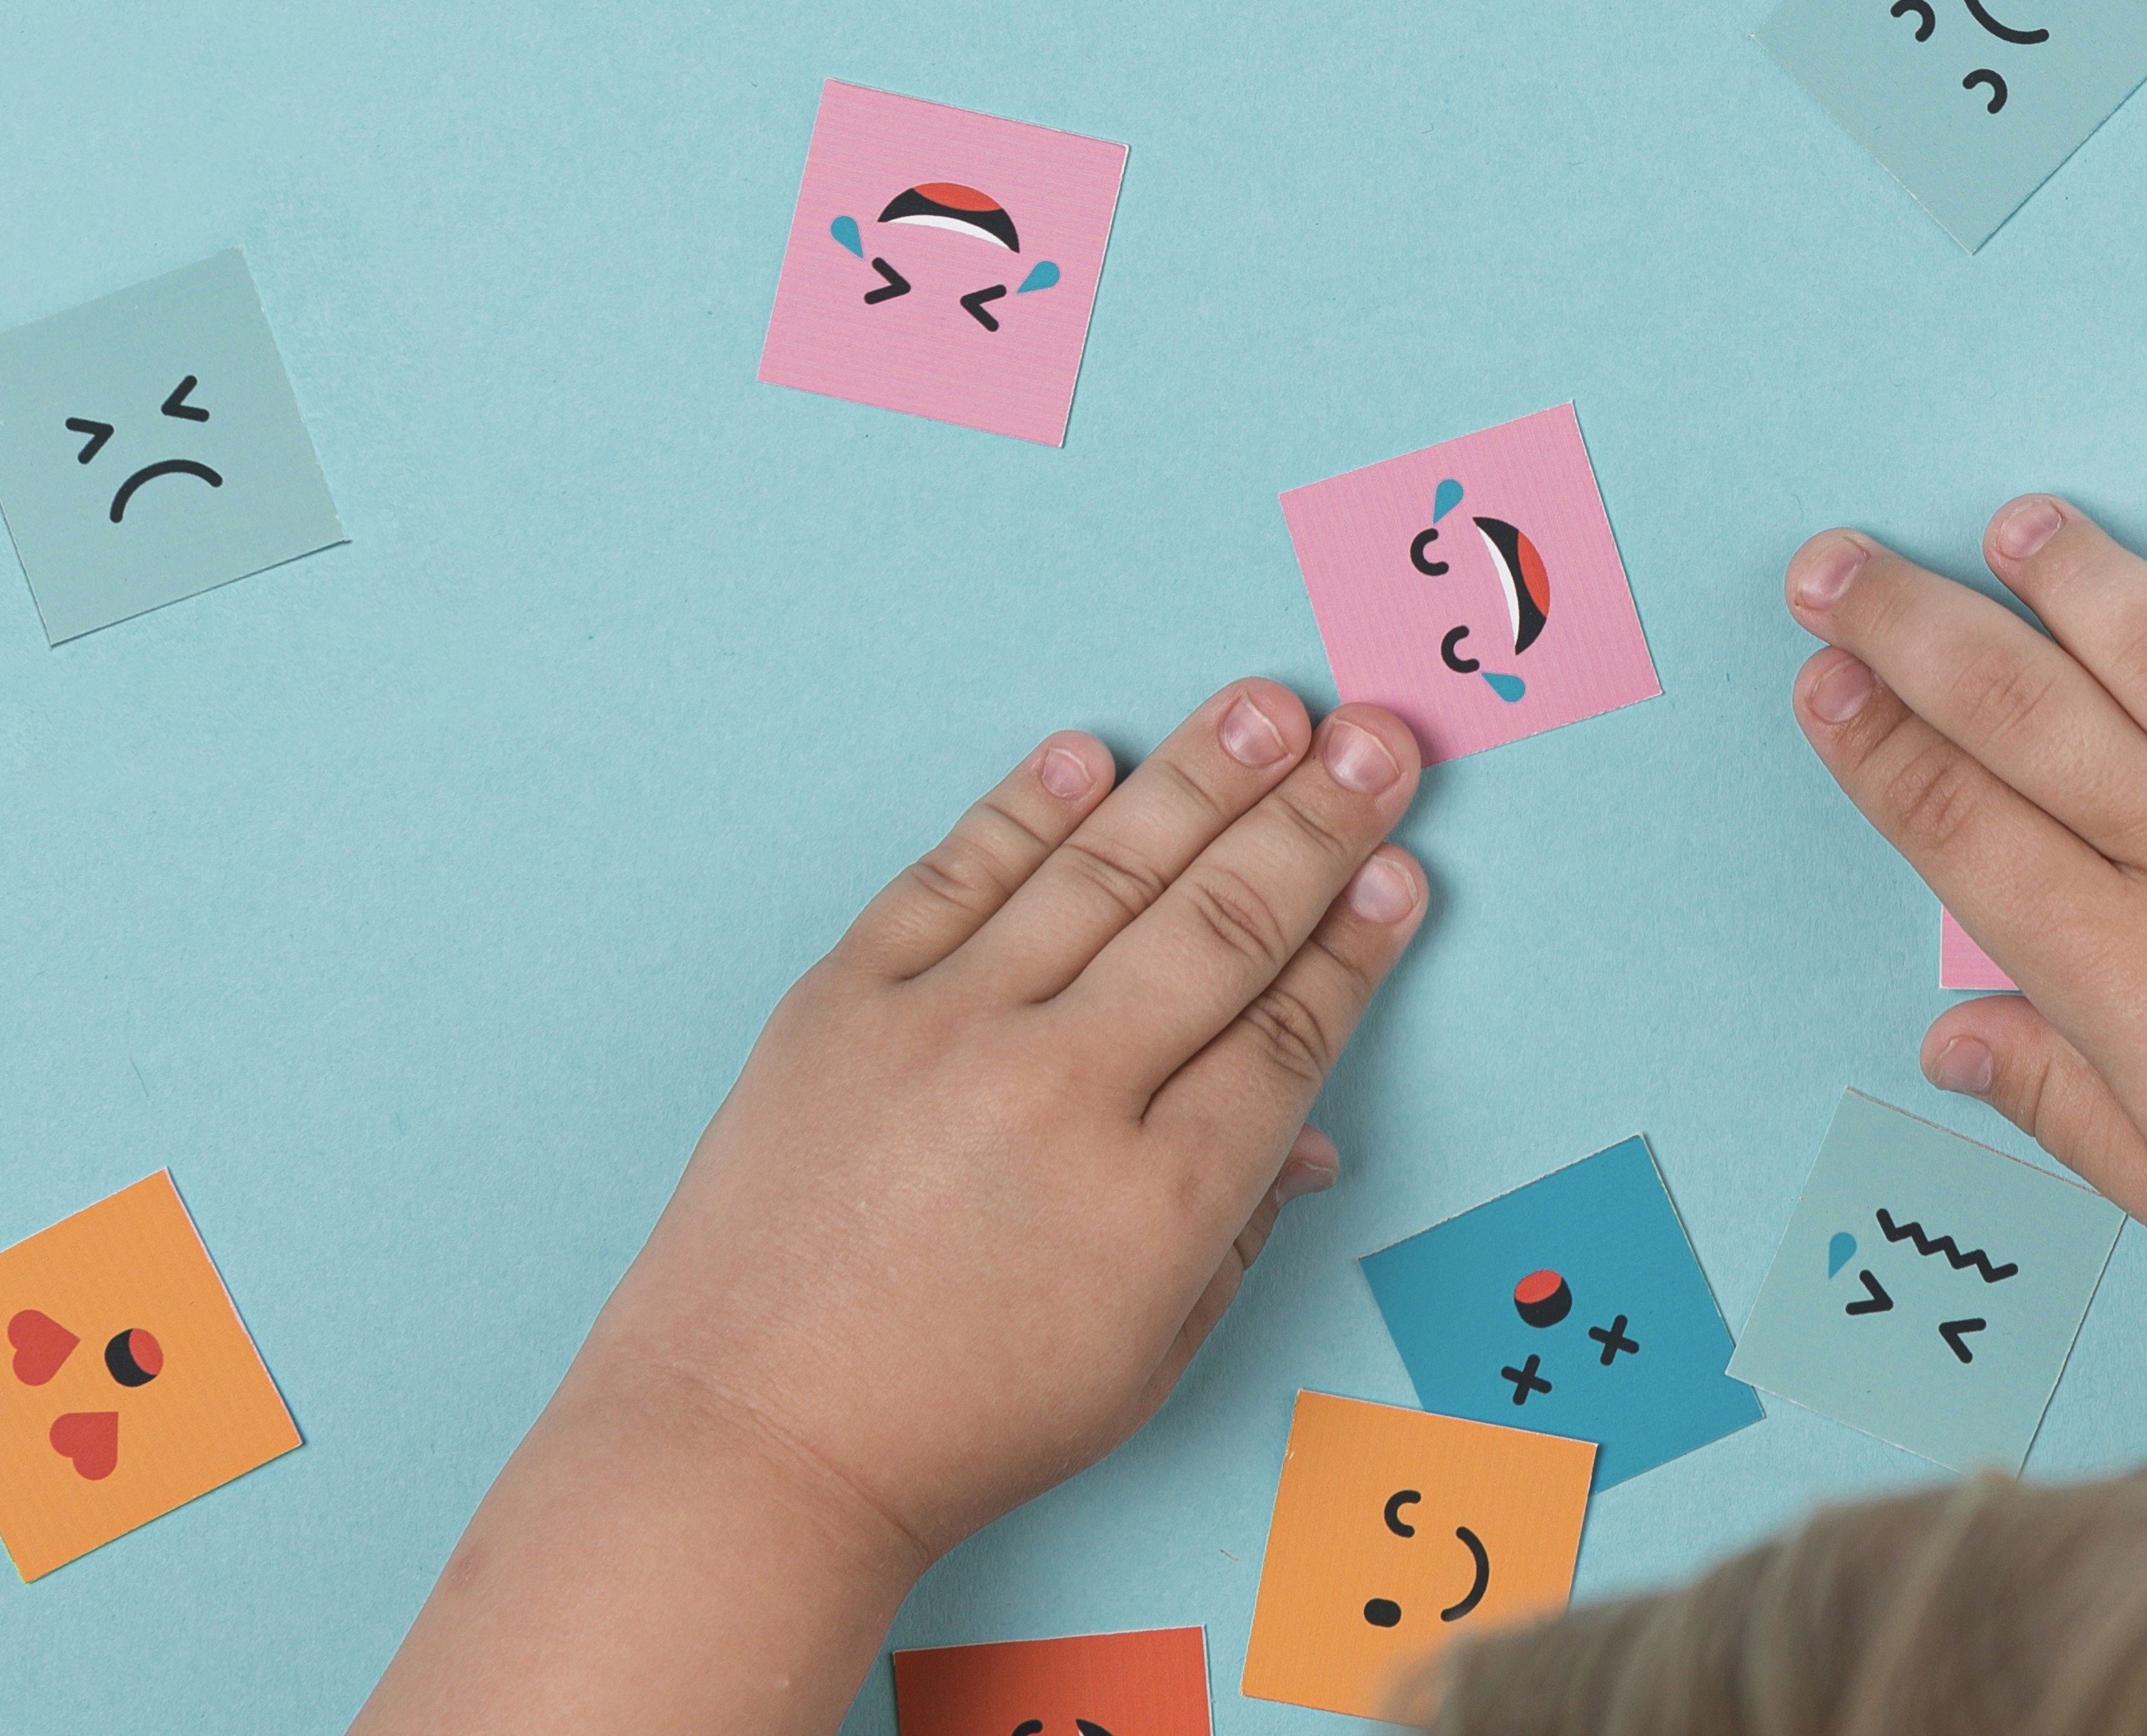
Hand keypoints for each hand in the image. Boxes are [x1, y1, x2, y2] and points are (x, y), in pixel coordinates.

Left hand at [353, 681, 1430, 1735]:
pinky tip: (1093, 755)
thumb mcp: (1142, 1363)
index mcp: (1154, 1201)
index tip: (1399, 870)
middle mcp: (1060, 1094)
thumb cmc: (951, 1423)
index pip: (1289, 1032)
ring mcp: (944, 1032)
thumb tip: (1311, 1136)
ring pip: (1103, 871)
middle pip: (1223, 925)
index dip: (1356, 941)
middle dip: (1317, 821)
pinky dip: (1027, 809)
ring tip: (1270, 707)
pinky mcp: (843, 1002)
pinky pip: (953, 876)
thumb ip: (1238, 1236)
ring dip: (1200, 778)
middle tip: (1380, 740)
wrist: (747, 1439)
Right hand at [1785, 500, 2146, 1412]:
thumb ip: (2045, 1090)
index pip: (1959, 823)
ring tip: (2022, 519)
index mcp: (2129, 966)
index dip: (1874, 744)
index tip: (1818, 675)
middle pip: (2028, 713)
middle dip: (1914, 627)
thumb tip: (1944, 1032)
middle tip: (1836, 563)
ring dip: (2088, 579)